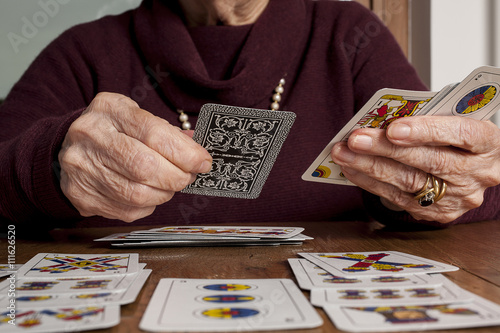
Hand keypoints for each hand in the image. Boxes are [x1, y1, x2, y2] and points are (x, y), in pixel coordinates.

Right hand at [58, 92, 211, 221]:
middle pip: (145, 166)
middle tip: (188, 176)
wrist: (71, 144)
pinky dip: (147, 205)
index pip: (154, 134)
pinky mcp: (80, 194)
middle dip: (177, 176)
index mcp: (109, 109)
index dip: (185, 152)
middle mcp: (90, 136)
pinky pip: (127, 210)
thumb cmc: (114, 130)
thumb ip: (168, 133)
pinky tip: (148, 193)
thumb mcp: (137, 117)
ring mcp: (81, 167)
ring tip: (169, 184)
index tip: (203, 161)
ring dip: (164, 193)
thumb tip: (198, 152)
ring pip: (137, 194)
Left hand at [331, 115, 499, 222]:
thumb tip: (381, 120)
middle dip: (385, 149)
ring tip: (344, 153)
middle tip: (354, 139)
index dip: (426, 131)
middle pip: (428, 162)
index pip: (461, 134)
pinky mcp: (441, 213)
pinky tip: (353, 170)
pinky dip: (371, 183)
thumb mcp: (454, 119)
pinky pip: (400, 199)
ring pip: (409, 183)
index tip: (393, 128)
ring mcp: (460, 197)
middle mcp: (479, 173)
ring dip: (369, 167)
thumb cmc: (457, 136)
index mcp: (488, 142)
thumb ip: (428, 117)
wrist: (474, 165)